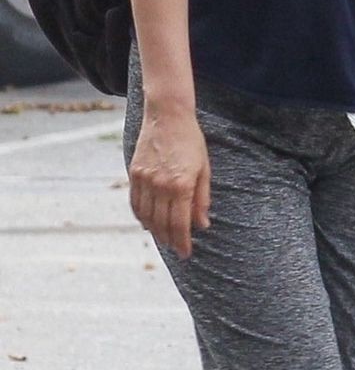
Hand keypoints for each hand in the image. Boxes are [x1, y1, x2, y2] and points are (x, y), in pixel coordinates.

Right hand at [129, 105, 211, 259]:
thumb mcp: (204, 169)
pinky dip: (141, 216)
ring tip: (164, 238)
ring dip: (155, 231)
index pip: (179, 224)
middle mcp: (160, 185)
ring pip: (146, 216)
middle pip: (162, 223)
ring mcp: (144, 180)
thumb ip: (202, 199)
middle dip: (170, 240)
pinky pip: (135, 202)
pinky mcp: (134, 173)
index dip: (182, 242)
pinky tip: (148, 222)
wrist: (167, 116)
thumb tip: (202, 224)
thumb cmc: (191, 141)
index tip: (185, 253)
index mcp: (181, 185)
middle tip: (177, 249)